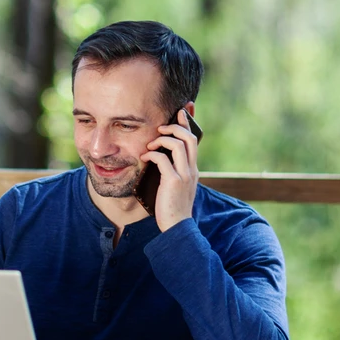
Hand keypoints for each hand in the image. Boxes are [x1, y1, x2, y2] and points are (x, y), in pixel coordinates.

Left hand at [140, 109, 198, 231]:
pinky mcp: (173, 181)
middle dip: (175, 127)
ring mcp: (184, 175)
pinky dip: (152, 153)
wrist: (177, 227)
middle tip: (160, 128)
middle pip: (189, 137)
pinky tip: (145, 156)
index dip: (188, 124)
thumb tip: (160, 159)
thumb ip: (173, 172)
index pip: (194, 140)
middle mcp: (191, 169)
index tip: (180, 112)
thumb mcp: (177, 186)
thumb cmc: (172, 207)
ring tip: (150, 144)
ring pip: (178, 144)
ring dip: (162, 139)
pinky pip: (163, 159)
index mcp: (193, 169)